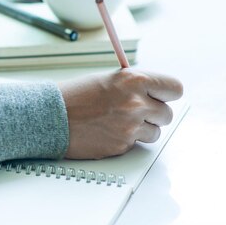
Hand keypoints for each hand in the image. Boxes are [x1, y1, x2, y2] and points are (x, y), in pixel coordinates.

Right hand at [57, 69, 182, 159]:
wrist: (51, 116)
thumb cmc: (74, 96)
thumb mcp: (109, 80)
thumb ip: (134, 86)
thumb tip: (155, 95)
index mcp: (134, 80)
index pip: (174, 88)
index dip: (167, 94)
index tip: (162, 96)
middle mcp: (136, 103)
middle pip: (167, 114)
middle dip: (154, 114)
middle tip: (136, 111)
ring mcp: (130, 127)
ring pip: (154, 132)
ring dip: (141, 129)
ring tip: (118, 122)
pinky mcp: (122, 145)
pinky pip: (135, 144)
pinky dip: (125, 139)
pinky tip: (107, 130)